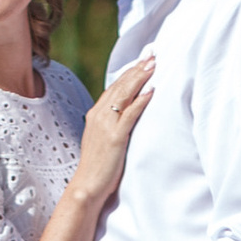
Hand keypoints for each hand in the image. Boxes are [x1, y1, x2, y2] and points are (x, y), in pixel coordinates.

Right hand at [73, 54, 154, 199]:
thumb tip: (126, 116)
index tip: (142, 60)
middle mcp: (99, 115)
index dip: (129, 72)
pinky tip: (151, 90)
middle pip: (120, 86)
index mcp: (96, 114)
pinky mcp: (115, 137)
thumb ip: (112, 125)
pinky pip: (130, 114)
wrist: (86, 186)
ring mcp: (106, 125)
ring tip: (153, 65)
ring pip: (124, 95)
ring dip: (140, 78)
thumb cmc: (98, 167)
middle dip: (137, 69)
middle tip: (152, 54)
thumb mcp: (103, 140)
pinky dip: (141, 101)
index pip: (115, 87)